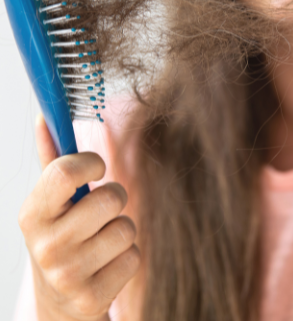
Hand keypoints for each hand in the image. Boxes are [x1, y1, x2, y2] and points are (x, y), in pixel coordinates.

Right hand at [18, 115, 139, 320]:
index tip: (97, 167)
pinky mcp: (91, 298)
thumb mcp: (50, 204)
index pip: (63, 172)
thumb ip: (52, 161)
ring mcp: (67, 275)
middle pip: (110, 198)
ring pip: (127, 227)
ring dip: (122, 230)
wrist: (59, 305)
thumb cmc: (61, 238)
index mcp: (32, 215)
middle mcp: (45, 246)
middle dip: (116, 198)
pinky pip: (134, 256)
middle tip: (102, 211)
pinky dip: (127, 257)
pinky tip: (107, 266)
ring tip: (103, 241)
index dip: (90, 162)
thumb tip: (45, 117)